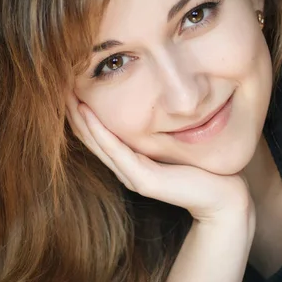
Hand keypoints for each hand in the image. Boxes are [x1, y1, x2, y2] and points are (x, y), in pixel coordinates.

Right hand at [65, 92, 253, 222]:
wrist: (222, 196)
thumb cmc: (202, 168)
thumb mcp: (174, 143)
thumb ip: (159, 131)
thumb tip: (154, 105)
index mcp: (131, 161)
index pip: (99, 134)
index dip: (82, 112)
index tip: (70, 86)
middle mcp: (127, 169)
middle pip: (92, 137)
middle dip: (75, 112)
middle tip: (58, 86)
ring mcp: (133, 176)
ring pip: (98, 143)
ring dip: (80, 119)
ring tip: (66, 95)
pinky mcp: (144, 180)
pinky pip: (117, 151)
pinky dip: (100, 132)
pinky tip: (88, 113)